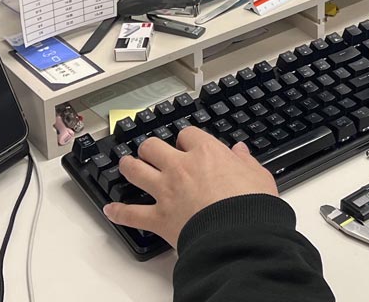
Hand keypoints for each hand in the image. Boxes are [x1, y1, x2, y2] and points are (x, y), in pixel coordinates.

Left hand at [103, 127, 277, 248]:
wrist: (236, 234)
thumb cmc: (249, 204)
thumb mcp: (258, 174)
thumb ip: (246, 161)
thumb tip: (240, 151)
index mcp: (206, 153)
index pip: (188, 134)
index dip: (186, 138)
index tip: (187, 143)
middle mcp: (181, 167)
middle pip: (153, 147)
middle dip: (150, 147)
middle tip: (150, 150)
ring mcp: (165, 191)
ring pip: (136, 171)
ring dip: (128, 166)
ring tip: (125, 164)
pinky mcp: (157, 218)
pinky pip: (131, 214)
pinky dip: (119, 212)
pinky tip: (111, 209)